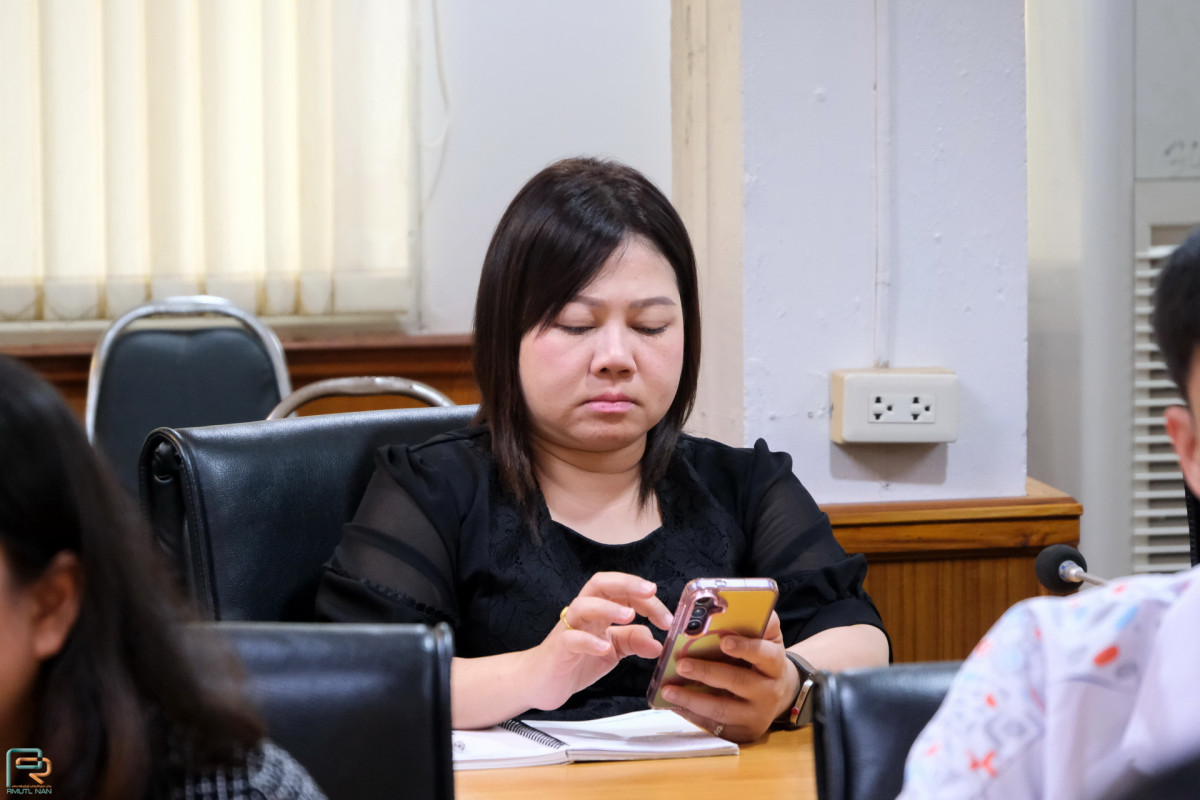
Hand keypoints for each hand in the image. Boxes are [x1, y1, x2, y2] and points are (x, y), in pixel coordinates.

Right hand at [524, 572, 673, 711]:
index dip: (646, 599)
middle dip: (626, 584)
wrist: (539, 682)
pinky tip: (604, 649)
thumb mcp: (612, 650)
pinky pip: (571, 638)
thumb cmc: (576, 660)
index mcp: (598, 610)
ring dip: (608, 608)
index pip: (622, 592)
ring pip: (584, 605)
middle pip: (601, 585)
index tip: (666, 618)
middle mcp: (583, 613)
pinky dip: (588, 641)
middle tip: (650, 592)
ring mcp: (568, 629)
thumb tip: (658, 643)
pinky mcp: (558, 649)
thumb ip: (633, 642)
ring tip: (629, 617)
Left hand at [659, 612, 798, 742]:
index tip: (724, 641)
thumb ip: (759, 619)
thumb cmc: (764, 658)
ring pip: (723, 709)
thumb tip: (737, 603)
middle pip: (739, 683)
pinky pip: (715, 726)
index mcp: (775, 663)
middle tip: (681, 665)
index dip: (745, 648)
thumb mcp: (768, 636)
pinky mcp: (743, 732)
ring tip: (668, 689)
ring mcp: (756, 715)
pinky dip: (692, 714)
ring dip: (692, 700)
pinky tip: (675, 704)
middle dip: (708, 673)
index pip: (764, 654)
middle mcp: (769, 691)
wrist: (779, 694)